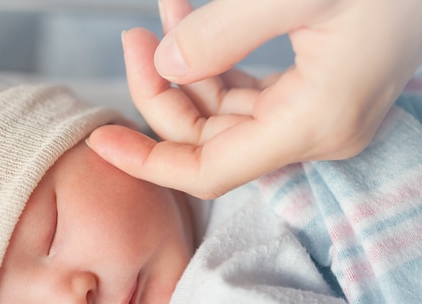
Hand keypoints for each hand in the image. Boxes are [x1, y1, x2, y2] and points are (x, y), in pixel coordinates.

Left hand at [88, 0, 421, 198]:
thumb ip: (221, 34)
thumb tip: (166, 65)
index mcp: (313, 123)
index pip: (208, 171)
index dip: (148, 162)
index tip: (100, 141)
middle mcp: (317, 132)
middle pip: (211, 140)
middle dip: (163, 92)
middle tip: (135, 38)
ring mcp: (320, 114)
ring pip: (228, 114)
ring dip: (188, 70)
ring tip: (163, 16)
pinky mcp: (321, 92)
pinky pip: (251, 92)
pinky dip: (218, 62)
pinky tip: (194, 24)